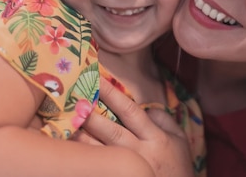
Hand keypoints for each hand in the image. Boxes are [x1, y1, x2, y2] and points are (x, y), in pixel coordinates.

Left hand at [77, 79, 194, 176]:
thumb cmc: (178, 167)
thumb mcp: (179, 140)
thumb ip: (164, 120)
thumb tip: (144, 107)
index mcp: (155, 138)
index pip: (130, 111)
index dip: (112, 94)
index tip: (97, 78)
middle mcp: (138, 152)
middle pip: (109, 130)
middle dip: (90, 112)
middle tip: (72, 96)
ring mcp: (126, 168)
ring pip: (97, 150)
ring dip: (80, 134)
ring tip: (65, 118)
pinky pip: (96, 166)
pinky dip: (83, 155)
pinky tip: (70, 146)